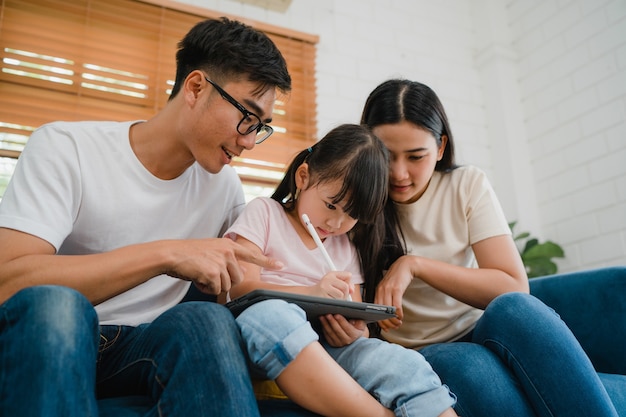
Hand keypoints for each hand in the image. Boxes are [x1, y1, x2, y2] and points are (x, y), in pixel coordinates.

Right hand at [164, 238, 282, 294]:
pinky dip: (206, 289)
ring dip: (214, 286)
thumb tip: (240, 276)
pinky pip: (215, 290)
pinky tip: (197, 279)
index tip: (281, 265)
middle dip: (225, 282)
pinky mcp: (213, 272)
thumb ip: (226, 260)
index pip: (252, 255)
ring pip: (227, 286)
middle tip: (208, 275)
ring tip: (201, 275)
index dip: (267, 262)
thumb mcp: (211, 251)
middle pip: (238, 278)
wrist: (171, 254)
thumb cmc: (188, 255)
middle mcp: (228, 252)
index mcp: (228, 245)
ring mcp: (221, 261)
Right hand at [311, 271, 352, 298]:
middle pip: (345, 287)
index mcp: (331, 274)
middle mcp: (327, 279)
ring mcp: (324, 287)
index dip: (349, 284)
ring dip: (340, 299)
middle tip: (340, 296)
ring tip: (334, 298)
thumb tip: (352, 290)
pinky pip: (335, 302)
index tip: (346, 288)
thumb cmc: (325, 289)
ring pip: (341, 295)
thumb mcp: (334, 283)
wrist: (310, 295)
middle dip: (345, 294)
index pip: (348, 276)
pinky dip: (334, 303)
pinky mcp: (322, 296)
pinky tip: (329, 300)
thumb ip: (346, 284)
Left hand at [319, 314, 365, 346]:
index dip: (341, 321)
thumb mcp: (361, 324)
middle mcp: (347, 341)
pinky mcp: (332, 344)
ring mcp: (339, 343)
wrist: (355, 337)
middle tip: (328, 314)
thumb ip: (359, 321)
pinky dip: (324, 328)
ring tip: (322, 317)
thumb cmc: (357, 328)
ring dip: (325, 324)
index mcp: (354, 335)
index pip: (347, 327)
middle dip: (332, 321)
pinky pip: (327, 336)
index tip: (336, 315)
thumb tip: (352, 321)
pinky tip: (322, 322)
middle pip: (337, 330)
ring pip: (331, 333)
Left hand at [374, 255, 415, 330]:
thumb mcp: (388, 288)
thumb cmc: (397, 278)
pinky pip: (396, 304)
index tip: (386, 328)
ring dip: (393, 319)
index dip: (379, 321)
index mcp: (377, 291)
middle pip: (380, 311)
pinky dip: (398, 313)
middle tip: (394, 327)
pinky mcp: (396, 288)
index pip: (374, 310)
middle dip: (387, 322)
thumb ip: (386, 298)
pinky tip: (401, 316)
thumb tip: (386, 314)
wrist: (405, 265)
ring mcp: (388, 289)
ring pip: (388, 310)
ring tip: (399, 323)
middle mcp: (381, 290)